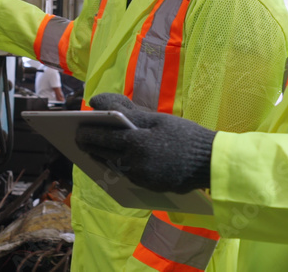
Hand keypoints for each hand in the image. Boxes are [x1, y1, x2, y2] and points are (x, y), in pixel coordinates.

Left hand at [75, 93, 215, 193]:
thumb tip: (95, 101)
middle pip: (103, 153)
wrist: (210, 163)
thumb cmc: (184, 135)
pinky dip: (116, 166)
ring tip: (92, 149)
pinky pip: (125, 175)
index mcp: (137, 142)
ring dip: (100, 157)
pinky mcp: (148, 187)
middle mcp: (135, 163)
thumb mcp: (156, 118)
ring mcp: (141, 178)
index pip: (102, 137)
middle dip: (89, 146)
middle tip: (79, 139)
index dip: (87, 133)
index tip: (76, 128)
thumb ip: (125, 109)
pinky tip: (112, 159)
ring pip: (112, 166)